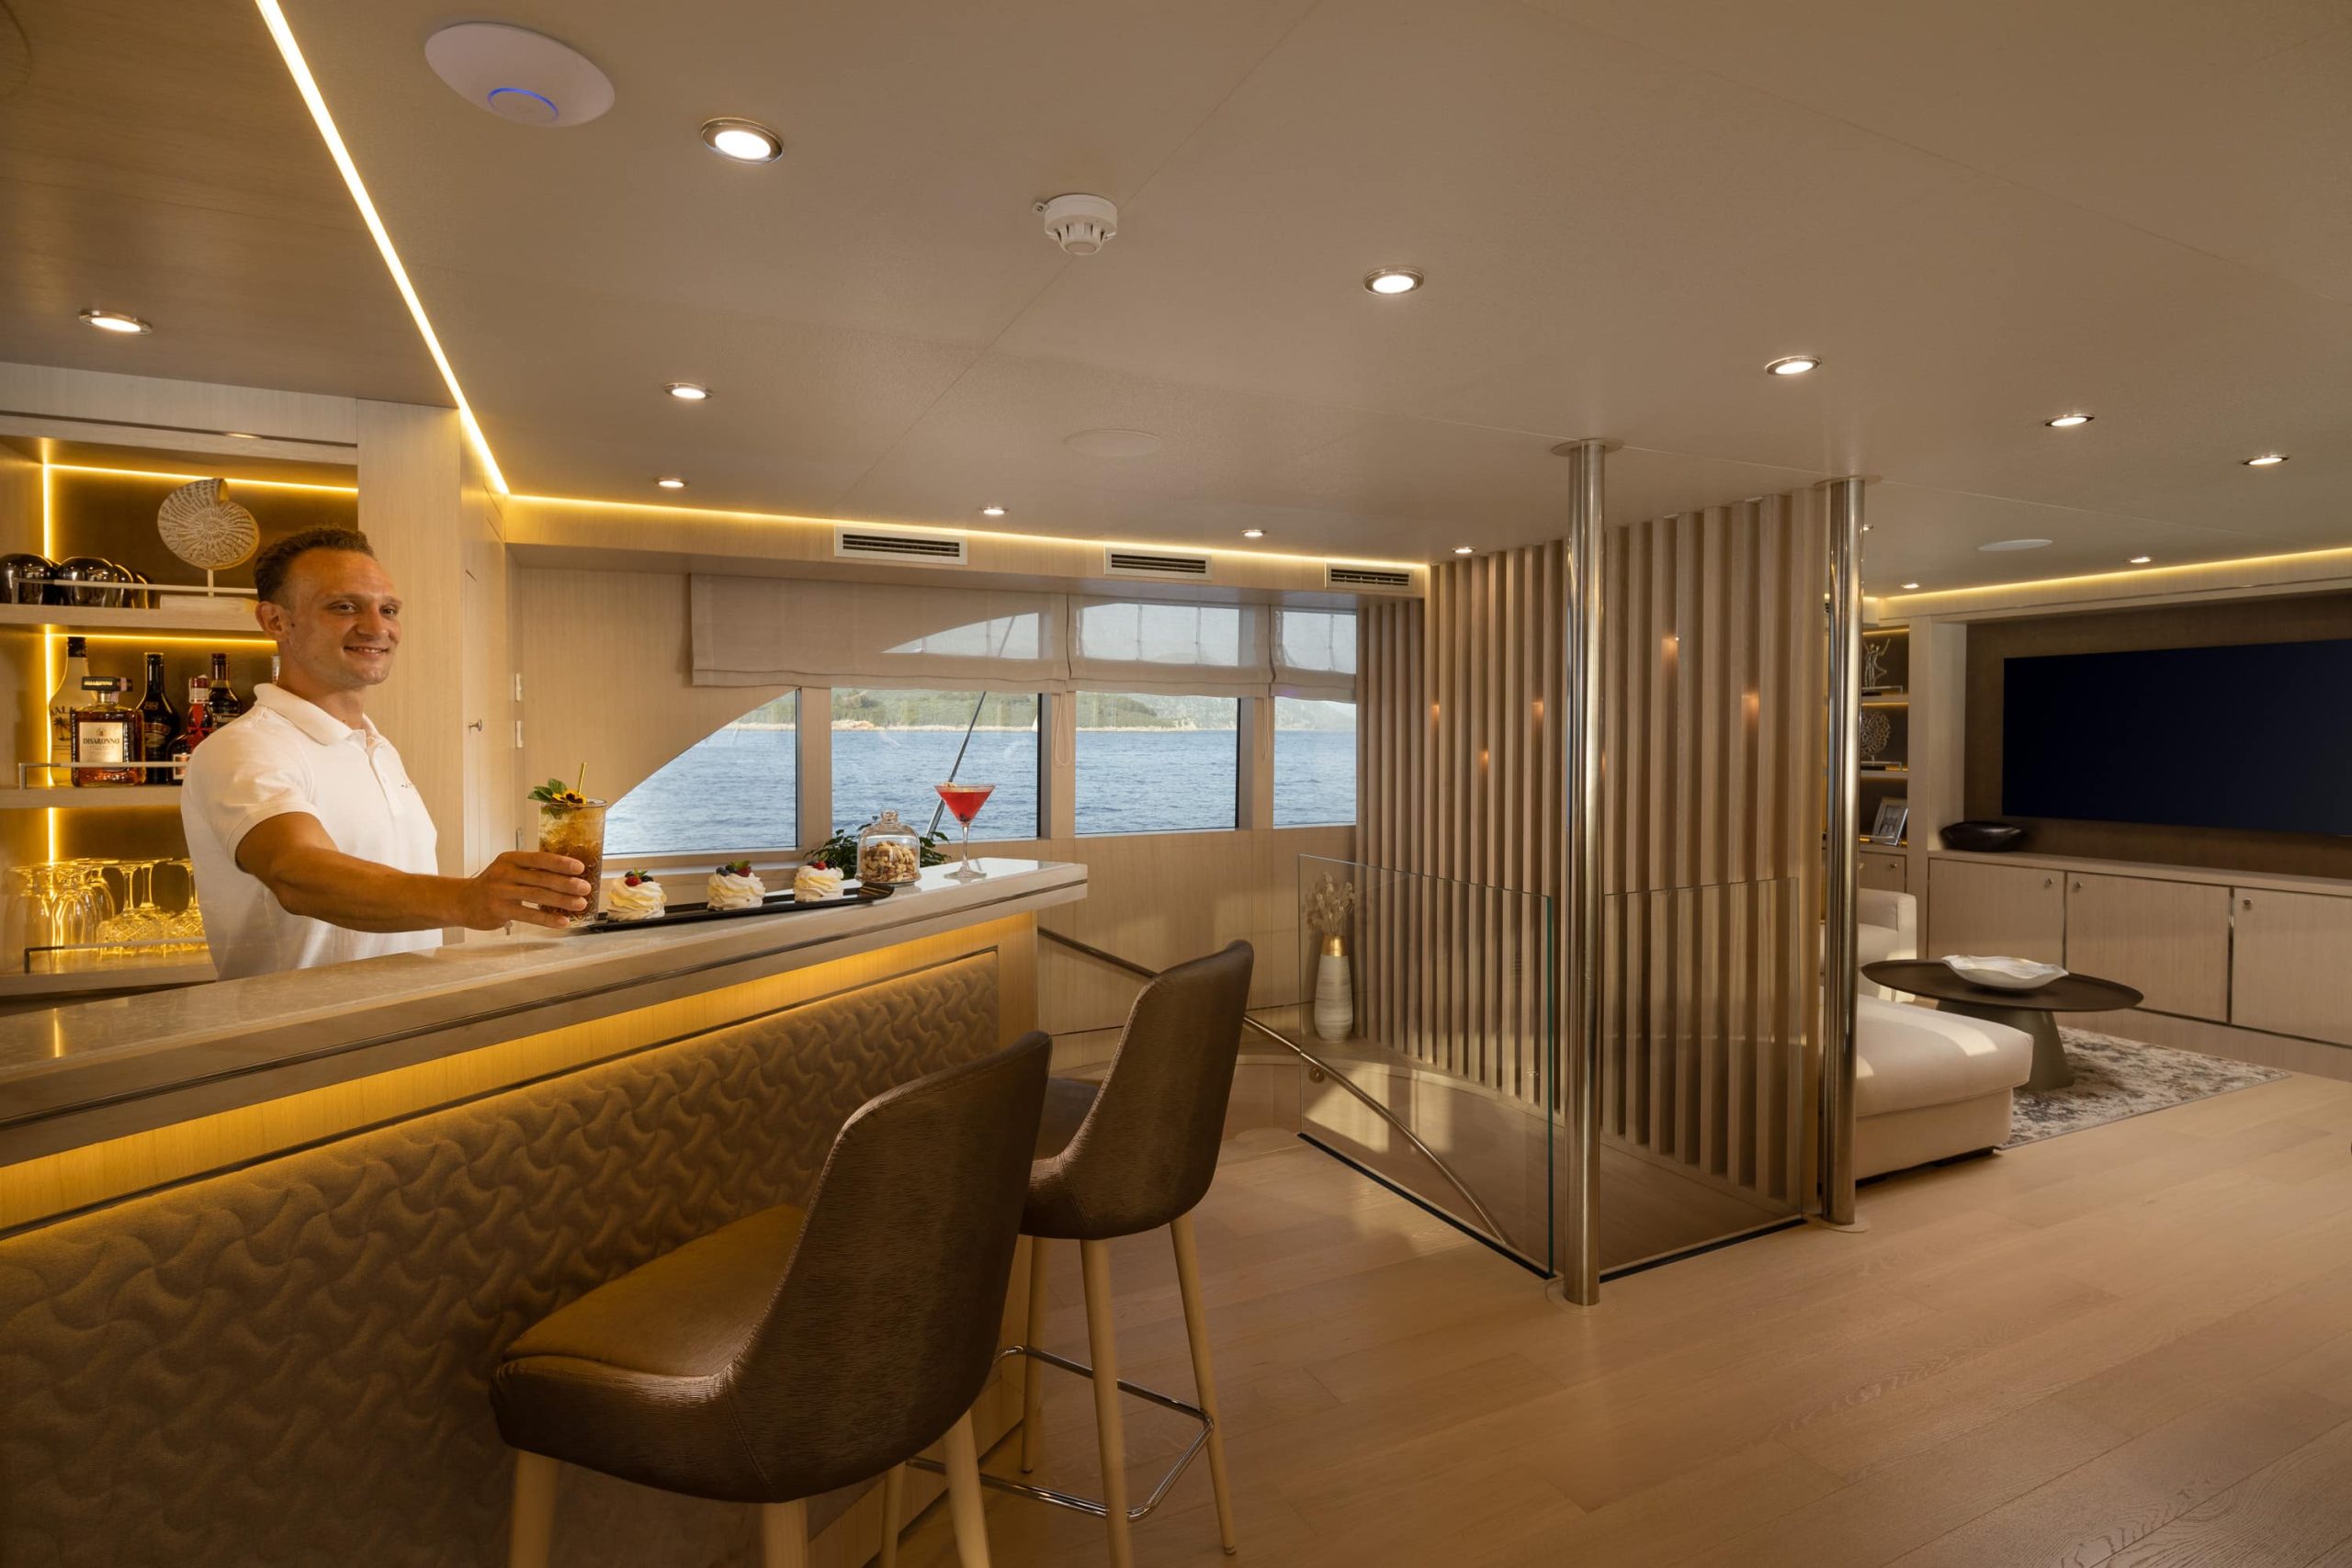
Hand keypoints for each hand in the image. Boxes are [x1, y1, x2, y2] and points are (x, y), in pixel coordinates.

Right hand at [463, 850, 591, 929]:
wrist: (462, 901)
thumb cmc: (493, 885)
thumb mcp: (509, 870)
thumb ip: (532, 871)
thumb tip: (569, 876)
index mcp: (511, 859)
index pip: (540, 858)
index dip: (561, 863)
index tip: (580, 867)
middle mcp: (505, 873)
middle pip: (541, 877)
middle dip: (567, 883)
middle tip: (586, 888)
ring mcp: (501, 891)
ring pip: (537, 895)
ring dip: (562, 900)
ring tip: (580, 904)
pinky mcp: (499, 910)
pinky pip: (528, 915)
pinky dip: (548, 918)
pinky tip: (563, 921)